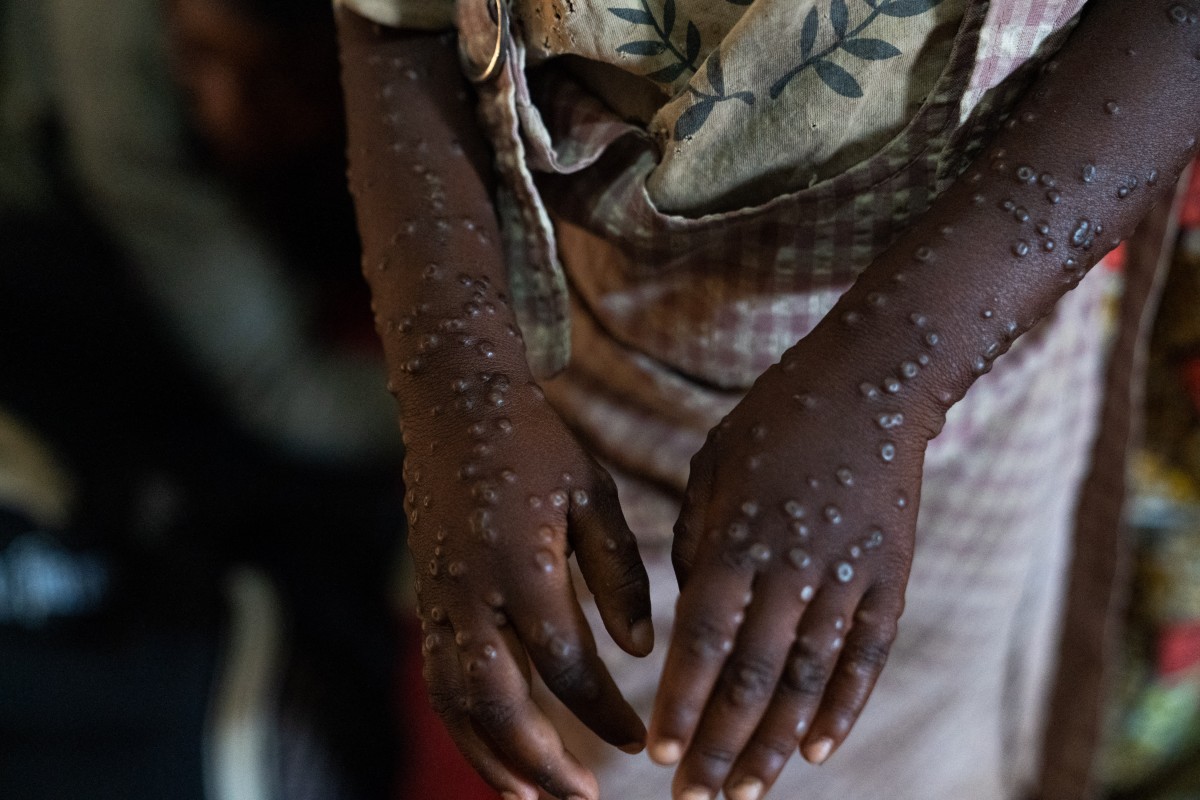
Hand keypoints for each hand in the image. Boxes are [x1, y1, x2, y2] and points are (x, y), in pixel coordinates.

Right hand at [407, 370, 653, 799]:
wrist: (455, 406)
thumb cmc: (537, 445)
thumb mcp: (594, 495)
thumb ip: (620, 574)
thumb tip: (640, 650)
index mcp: (524, 566)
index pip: (568, 668)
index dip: (606, 714)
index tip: (643, 740)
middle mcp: (473, 593)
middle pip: (500, 705)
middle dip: (543, 763)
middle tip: (584, 799)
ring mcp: (440, 600)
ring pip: (457, 703)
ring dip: (492, 758)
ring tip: (532, 797)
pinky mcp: (427, 599)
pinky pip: (440, 679)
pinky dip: (465, 724)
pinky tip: (494, 747)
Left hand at [649, 339, 927, 799]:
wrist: (872, 382)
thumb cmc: (776, 418)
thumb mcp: (713, 465)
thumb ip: (697, 542)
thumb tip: (691, 612)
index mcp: (738, 535)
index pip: (703, 640)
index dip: (682, 702)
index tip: (659, 755)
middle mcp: (791, 565)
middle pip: (752, 675)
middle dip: (719, 743)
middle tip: (693, 799)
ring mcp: (847, 574)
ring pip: (807, 677)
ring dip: (775, 742)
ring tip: (747, 791)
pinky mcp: (890, 577)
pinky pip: (866, 655)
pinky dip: (843, 706)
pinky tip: (820, 751)